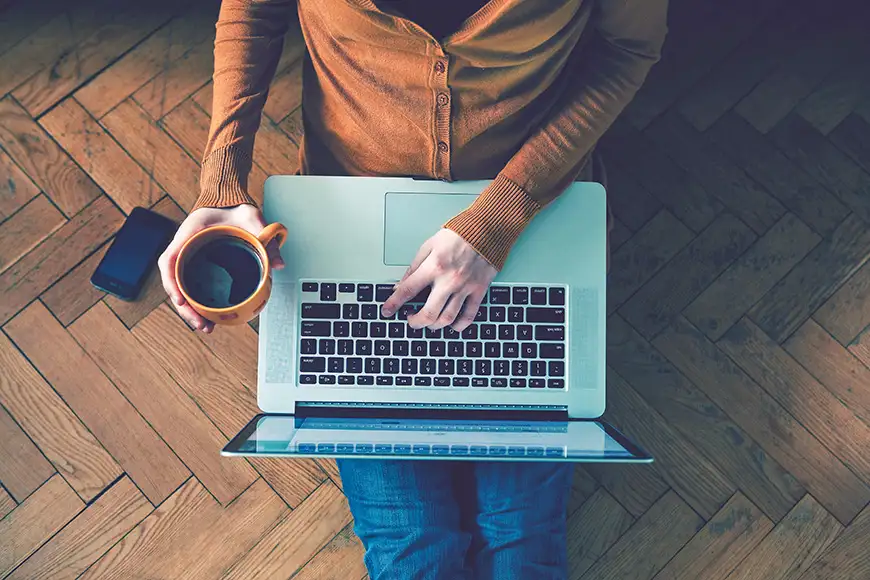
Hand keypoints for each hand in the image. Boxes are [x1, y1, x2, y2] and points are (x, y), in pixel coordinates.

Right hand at [157, 204, 284, 332]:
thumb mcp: (251, 217)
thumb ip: (265, 235)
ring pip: (181, 288)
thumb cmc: (233, 206)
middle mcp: (184, 247)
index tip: (180, 299)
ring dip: (190, 309)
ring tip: (205, 327)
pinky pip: (191, 285)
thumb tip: (278, 263)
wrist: (229, 200)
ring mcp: (189, 257)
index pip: (169, 259)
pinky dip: (196, 302)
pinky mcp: (197, 264)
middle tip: (201, 324)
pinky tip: (207, 316)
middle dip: (184, 307)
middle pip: (173, 281)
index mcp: (189, 233)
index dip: (171, 281)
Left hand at [381, 229, 496, 330]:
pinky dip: (459, 325)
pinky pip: (469, 315)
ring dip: (434, 326)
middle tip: (410, 320)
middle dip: (415, 322)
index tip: (386, 311)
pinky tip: (452, 325)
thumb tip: (400, 286)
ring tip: (428, 322)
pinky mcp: (479, 290)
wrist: (487, 229)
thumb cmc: (458, 234)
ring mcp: (465, 287)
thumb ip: (413, 267)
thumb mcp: (429, 245)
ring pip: (447, 319)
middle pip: (428, 313)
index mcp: (434, 267)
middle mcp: (449, 280)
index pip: (408, 290)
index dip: (393, 304)